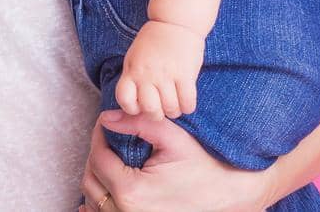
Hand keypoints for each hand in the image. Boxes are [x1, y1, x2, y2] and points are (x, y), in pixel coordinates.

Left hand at [78, 111, 271, 211]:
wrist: (228, 195)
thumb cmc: (202, 166)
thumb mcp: (172, 138)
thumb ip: (137, 123)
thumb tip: (106, 118)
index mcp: (132, 191)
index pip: (98, 158)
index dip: (98, 135)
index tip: (105, 122)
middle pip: (91, 179)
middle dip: (97, 154)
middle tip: (109, 138)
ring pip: (94, 199)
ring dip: (97, 176)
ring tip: (111, 157)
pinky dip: (99, 201)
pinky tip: (106, 188)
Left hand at [117, 20, 204, 119]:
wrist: (175, 21)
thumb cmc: (153, 41)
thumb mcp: (134, 57)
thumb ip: (133, 77)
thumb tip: (133, 102)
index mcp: (132, 69)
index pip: (124, 99)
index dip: (132, 108)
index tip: (140, 105)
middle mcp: (147, 74)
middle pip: (149, 109)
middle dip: (156, 114)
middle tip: (162, 108)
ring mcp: (166, 75)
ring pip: (170, 109)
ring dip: (174, 111)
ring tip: (175, 103)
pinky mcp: (185, 75)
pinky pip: (187, 103)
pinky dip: (187, 106)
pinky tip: (186, 100)